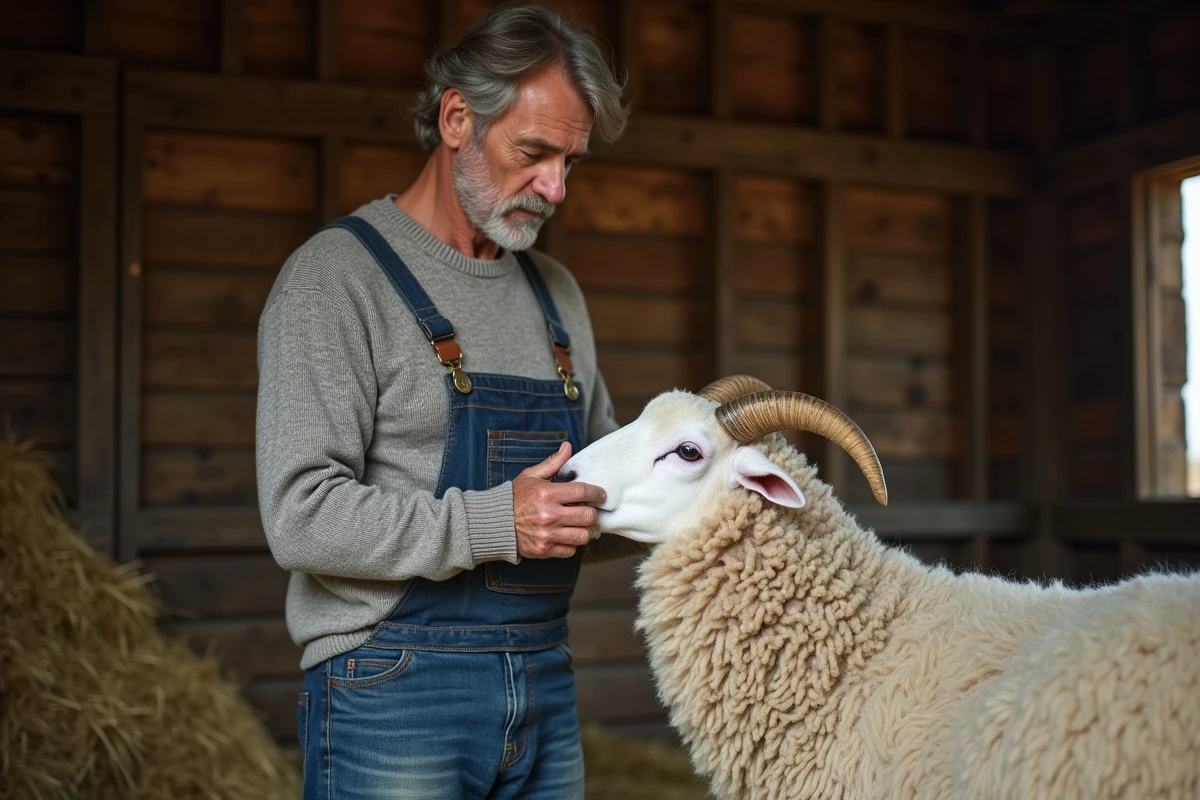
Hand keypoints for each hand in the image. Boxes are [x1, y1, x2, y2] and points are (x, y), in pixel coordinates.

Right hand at [512, 442, 606, 558]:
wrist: (495, 522)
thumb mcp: (531, 476)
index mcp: (547, 494)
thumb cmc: (515, 498)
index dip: (597, 493)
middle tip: (588, 510)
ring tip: (579, 524)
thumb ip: (553, 463)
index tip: (601, 495)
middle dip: (592, 512)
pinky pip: (570, 550)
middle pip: (588, 516)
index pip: (583, 493)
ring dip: (584, 529)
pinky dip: (572, 543)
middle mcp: (549, 515)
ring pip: (583, 536)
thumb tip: (568, 447)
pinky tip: (566, 534)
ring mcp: (547, 535)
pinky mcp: (545, 549)